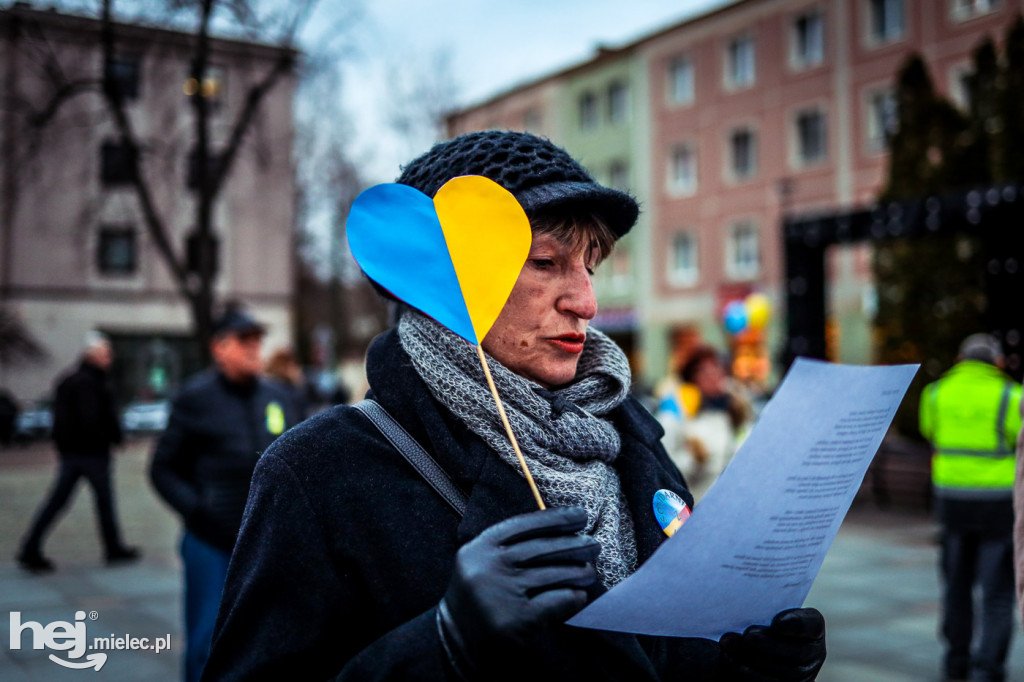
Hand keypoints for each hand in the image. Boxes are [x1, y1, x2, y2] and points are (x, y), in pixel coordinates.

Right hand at [438, 507, 599, 673]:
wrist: (456, 643)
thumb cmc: (478, 597)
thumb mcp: (481, 563)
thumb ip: (510, 546)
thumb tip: (561, 531)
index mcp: (480, 547)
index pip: (523, 524)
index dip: (555, 518)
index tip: (579, 515)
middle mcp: (488, 566)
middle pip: (542, 548)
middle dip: (574, 544)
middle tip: (594, 545)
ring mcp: (501, 593)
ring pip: (552, 574)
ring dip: (578, 571)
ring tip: (590, 571)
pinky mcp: (516, 619)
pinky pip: (555, 601)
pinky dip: (572, 597)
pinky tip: (579, 596)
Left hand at [719, 608, 825, 681]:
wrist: (744, 644)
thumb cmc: (754, 616)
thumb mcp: (761, 605)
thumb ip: (760, 598)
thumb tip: (740, 573)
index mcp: (811, 629)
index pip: (812, 625)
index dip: (796, 624)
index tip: (775, 622)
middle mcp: (811, 655)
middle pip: (797, 653)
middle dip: (769, 644)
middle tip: (748, 634)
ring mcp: (798, 676)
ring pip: (780, 673)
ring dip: (751, 657)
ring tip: (729, 642)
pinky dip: (744, 671)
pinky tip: (728, 657)